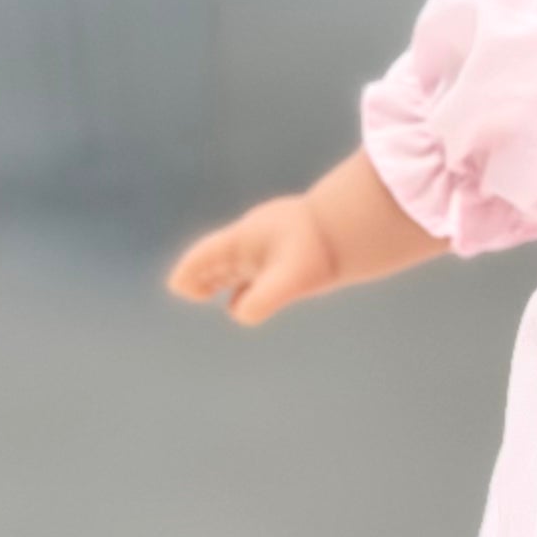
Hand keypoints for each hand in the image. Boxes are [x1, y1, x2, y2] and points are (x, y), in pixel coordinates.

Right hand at [166, 196, 338, 327]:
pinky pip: (260, 266)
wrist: (359, 222)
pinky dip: (247, 281)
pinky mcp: (293, 250)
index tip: (178, 288)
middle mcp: (254, 240)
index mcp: (243, 240)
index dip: (189, 272)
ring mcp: (273, 243)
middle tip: (187, 290)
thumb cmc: (319, 247)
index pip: (205, 255)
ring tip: (206, 290)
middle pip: (219, 258)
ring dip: (222, 277)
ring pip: (238, 261)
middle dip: (202, 274)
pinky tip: (247, 292)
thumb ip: (261, 299)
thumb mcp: (290, 279)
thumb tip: (240, 315)